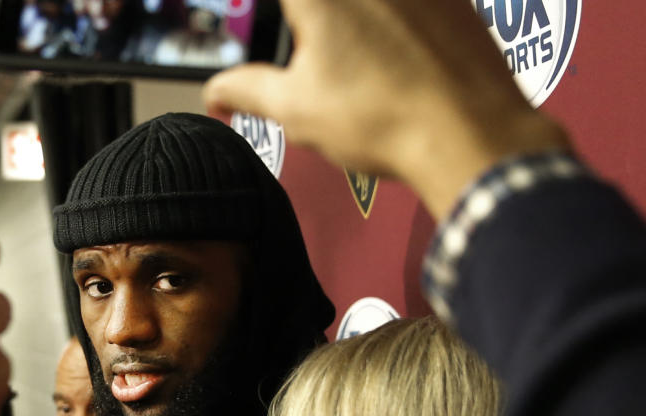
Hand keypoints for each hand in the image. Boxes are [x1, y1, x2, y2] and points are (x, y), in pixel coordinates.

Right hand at [203, 0, 569, 218]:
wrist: (468, 134)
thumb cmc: (379, 120)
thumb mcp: (294, 110)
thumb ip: (245, 90)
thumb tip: (215, 94)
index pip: (283, 2)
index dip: (281, 17)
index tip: (293, 50)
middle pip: (321, 12)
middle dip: (311, 28)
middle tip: (314, 57)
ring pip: (368, 11)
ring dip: (356, 29)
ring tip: (359, 72)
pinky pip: (410, 7)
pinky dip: (398, 22)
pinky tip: (397, 58)